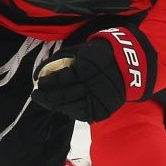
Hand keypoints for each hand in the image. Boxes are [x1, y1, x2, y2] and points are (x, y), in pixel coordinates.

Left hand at [32, 27, 151, 122]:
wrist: (130, 66)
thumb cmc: (100, 55)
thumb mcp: (81, 51)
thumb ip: (61, 60)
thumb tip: (40, 71)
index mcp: (86, 69)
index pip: (61, 79)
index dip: (47, 82)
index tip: (38, 82)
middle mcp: (91, 87)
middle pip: (62, 96)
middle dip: (45, 97)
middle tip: (35, 95)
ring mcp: (97, 102)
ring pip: (68, 108)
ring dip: (55, 105)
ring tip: (47, 101)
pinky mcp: (101, 112)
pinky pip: (79, 114)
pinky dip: (68, 110)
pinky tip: (62, 105)